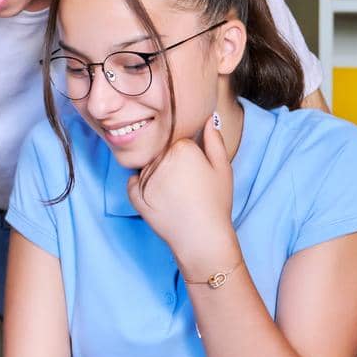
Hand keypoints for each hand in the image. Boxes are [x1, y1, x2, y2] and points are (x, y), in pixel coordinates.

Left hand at [128, 114, 235, 268]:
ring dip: (158, 175)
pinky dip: (142, 187)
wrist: (201, 237)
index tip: (197, 172)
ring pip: (149, 166)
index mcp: (181, 148)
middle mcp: (160, 158)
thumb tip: (207, 119)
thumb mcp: (222, 168)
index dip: (189, 157)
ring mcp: (144, 176)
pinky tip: (159, 198)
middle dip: (172, 164)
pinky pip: (134, 182)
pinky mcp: (134, 193)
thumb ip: (214, 140)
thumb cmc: (215, 203)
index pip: (179, 142)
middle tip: (187, 185)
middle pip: (162, 152)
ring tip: (176, 195)